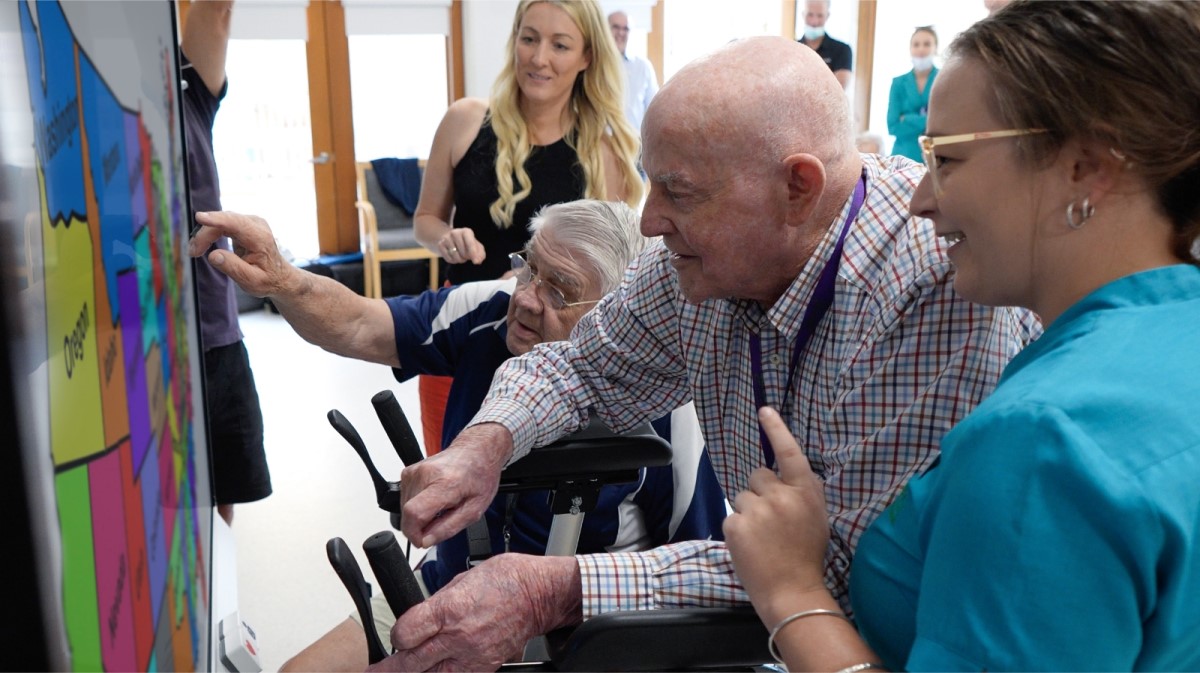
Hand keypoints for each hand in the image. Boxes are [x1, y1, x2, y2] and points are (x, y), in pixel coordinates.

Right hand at [187, 211, 295, 297]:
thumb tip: (213, 256)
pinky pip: (222, 224)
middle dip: (204, 235)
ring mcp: (250, 223)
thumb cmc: (267, 279)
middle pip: (224, 222)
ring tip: (194, 251)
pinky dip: (210, 234)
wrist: (278, 276)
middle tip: (192, 252)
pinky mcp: (243, 225)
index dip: (216, 219)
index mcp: (260, 238)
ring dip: (205, 235)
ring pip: (220, 222)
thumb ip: (233, 268)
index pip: (236, 223)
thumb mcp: (252, 281)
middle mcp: (256, 225)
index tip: (199, 217)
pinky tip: (202, 245)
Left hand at [367, 554, 581, 671]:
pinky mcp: (486, 667)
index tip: (397, 635)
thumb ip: (438, 602)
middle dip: (389, 669)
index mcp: (451, 609)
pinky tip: (434, 671)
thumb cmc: (508, 580)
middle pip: (411, 663)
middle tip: (375, 672)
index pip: (406, 633)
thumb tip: (421, 616)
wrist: (541, 595)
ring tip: (399, 672)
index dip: (396, 636)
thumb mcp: (463, 578)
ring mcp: (473, 656)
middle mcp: (459, 636)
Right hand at [400, 423, 512, 547]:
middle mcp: (425, 474)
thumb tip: (426, 541)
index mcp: (445, 483)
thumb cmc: (479, 476)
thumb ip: (448, 528)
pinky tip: (434, 498)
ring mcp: (414, 471)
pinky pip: (405, 498)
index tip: (423, 541)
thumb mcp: (474, 510)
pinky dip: (417, 504)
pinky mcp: (408, 472)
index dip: (414, 534)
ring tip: (441, 506)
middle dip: (421, 526)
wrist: (477, 451)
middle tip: (442, 519)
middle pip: (407, 513)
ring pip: (404, 508)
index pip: (414, 513)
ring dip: (420, 515)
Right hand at [438, 228, 484, 265]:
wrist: (450, 237)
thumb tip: (477, 261)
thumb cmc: (467, 243)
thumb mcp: (476, 246)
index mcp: (466, 231)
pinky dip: (453, 261)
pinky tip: (454, 255)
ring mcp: (446, 238)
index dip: (474, 254)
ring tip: (460, 254)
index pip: (470, 244)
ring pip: (456, 257)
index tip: (476, 262)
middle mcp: (455, 233)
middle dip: (467, 257)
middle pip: (464, 253)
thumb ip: (480, 254)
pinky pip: (449, 259)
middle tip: (466, 254)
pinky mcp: (440, 245)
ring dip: (460, 260)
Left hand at [724, 407, 830, 621]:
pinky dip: (738, 530)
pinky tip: (751, 546)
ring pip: (742, 497)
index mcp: (804, 493)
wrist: (792, 591)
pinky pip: (732, 517)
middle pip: (757, 475)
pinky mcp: (736, 526)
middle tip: (770, 519)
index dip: (777, 429)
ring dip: (748, 512)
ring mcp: (757, 510)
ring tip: (762, 537)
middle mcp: (781, 496)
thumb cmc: (806, 556)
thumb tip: (787, 472)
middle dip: (760, 491)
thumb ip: (803, 492)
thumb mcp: (817, 518)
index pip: (790, 453)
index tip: (764, 409)